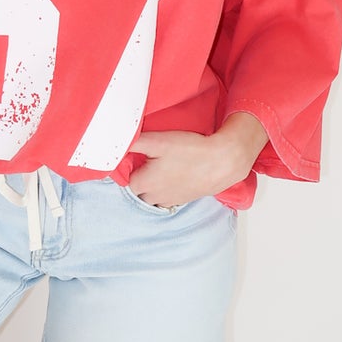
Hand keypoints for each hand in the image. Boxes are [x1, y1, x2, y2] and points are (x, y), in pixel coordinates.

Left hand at [127, 115, 266, 207]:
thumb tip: (117, 141)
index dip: (129, 167)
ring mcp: (170, 200)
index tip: (136, 156)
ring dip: (153, 187)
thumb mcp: (157, 140)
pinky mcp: (184, 200)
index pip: (125, 180)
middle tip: (147, 161)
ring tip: (161, 169)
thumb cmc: (191, 150)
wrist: (223, 160)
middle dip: (140, 179)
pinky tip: (175, 176)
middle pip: (138, 192)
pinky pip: (169, 198)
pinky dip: (168, 190)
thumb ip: (133, 142)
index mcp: (144, 184)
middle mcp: (155, 197)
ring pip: (153, 197)